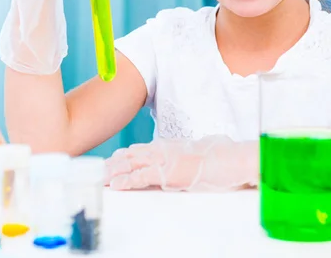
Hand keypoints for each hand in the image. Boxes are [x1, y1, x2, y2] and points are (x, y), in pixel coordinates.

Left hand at [106, 136, 258, 191]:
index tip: (117, 157)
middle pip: (133, 155)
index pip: (144, 149)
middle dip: (116, 163)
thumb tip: (197, 150)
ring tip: (102, 178)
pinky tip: (116, 185)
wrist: (229, 159)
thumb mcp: (204, 147)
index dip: (128, 154)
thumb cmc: (222, 154)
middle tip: (101, 169)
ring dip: (115, 172)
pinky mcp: (167, 174)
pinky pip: (141, 178)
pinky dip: (126, 181)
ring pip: (132, 165)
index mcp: (172, 145)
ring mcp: (164, 161)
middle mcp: (164, 150)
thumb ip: (193, 150)